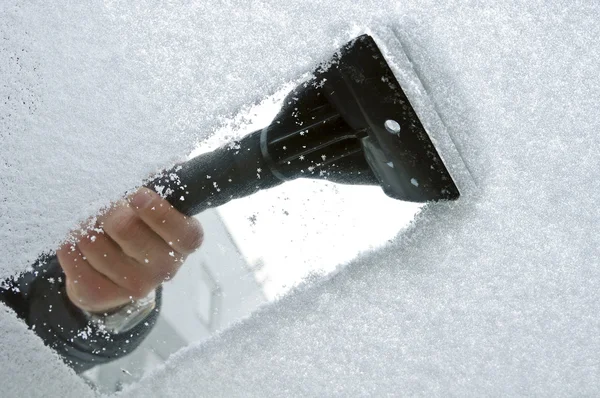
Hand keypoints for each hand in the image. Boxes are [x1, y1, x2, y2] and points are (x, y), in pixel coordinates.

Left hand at [57, 188, 203, 313]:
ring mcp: (133, 285)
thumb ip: (163, 182)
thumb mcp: (160, 204)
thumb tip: (162, 162)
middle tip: (107, 207)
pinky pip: (72, 258)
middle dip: (109, 209)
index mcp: (184, 243)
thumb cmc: (144, 227)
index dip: (157, 211)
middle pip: (125, 228)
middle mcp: (164, 268)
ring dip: (86, 226)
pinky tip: (78, 243)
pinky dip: (68, 244)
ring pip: (92, 241)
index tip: (136, 194)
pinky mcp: (100, 295)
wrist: (120, 273)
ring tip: (93, 225)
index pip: (181, 232)